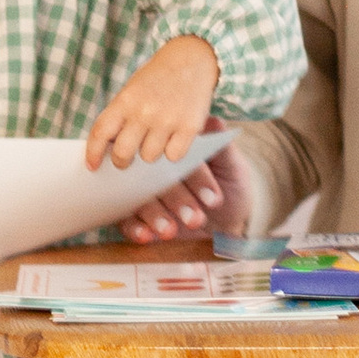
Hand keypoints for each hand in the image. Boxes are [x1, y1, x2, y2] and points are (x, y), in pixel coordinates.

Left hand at [85, 37, 222, 175]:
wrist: (191, 59)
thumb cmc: (157, 80)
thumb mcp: (132, 91)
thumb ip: (121, 117)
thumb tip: (110, 151)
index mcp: (125, 100)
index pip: (101, 133)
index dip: (93, 153)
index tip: (92, 166)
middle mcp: (144, 111)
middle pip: (123, 153)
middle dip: (121, 161)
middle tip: (125, 160)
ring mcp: (167, 120)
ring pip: (149, 157)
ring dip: (151, 152)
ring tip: (157, 137)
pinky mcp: (189, 127)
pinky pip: (174, 156)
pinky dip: (173, 151)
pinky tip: (174, 138)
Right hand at [114, 133, 251, 246]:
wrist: (226, 223)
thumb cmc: (230, 188)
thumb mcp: (233, 169)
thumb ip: (223, 151)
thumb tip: (213, 122)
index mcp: (176, 148)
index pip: (181, 156)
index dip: (197, 177)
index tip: (213, 199)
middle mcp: (155, 166)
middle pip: (156, 177)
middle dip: (176, 199)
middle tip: (195, 219)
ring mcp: (141, 189)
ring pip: (138, 198)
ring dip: (154, 215)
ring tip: (171, 231)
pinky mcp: (132, 213)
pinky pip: (125, 219)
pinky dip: (135, 228)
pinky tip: (147, 235)